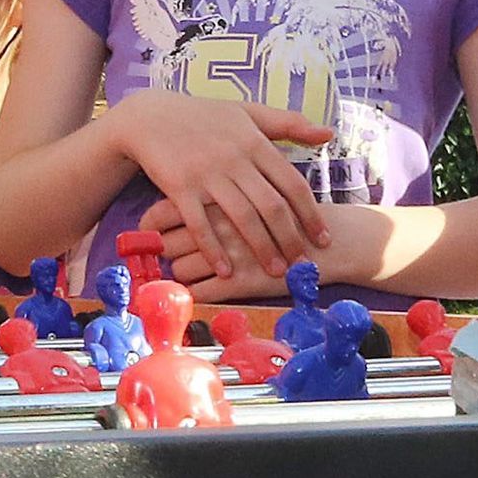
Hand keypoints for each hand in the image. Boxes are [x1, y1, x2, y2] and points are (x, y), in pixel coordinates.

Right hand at [106, 88, 330, 274]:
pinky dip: (214, 250)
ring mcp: (207, 174)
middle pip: (271, 206)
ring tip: (276, 272)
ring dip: (261, 249)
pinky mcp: (179, 188)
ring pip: (241, 218)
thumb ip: (289, 123)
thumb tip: (328, 134)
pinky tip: (226, 271)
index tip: (323, 238)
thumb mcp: (249, 112)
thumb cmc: (205, 116)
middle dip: (290, 239)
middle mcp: (235, 159)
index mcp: (255, 142)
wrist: (152, 116)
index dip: (310, 214)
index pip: (292, 183)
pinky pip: (200, 224)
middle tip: (303, 264)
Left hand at [144, 200, 338, 304]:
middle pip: (165, 244)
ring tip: (192, 269)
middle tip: (167, 254)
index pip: (160, 212)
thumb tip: (183, 194)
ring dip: (180, 274)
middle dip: (164, 253)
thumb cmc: (287, 210)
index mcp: (216, 196)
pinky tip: (204, 287)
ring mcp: (227, 254)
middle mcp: (216, 225)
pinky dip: (196, 293)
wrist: (328, 241)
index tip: (150, 233)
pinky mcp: (239, 282)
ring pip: (180, 270)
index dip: (149, 227)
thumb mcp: (255, 184)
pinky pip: (201, 292)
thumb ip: (218, 187)